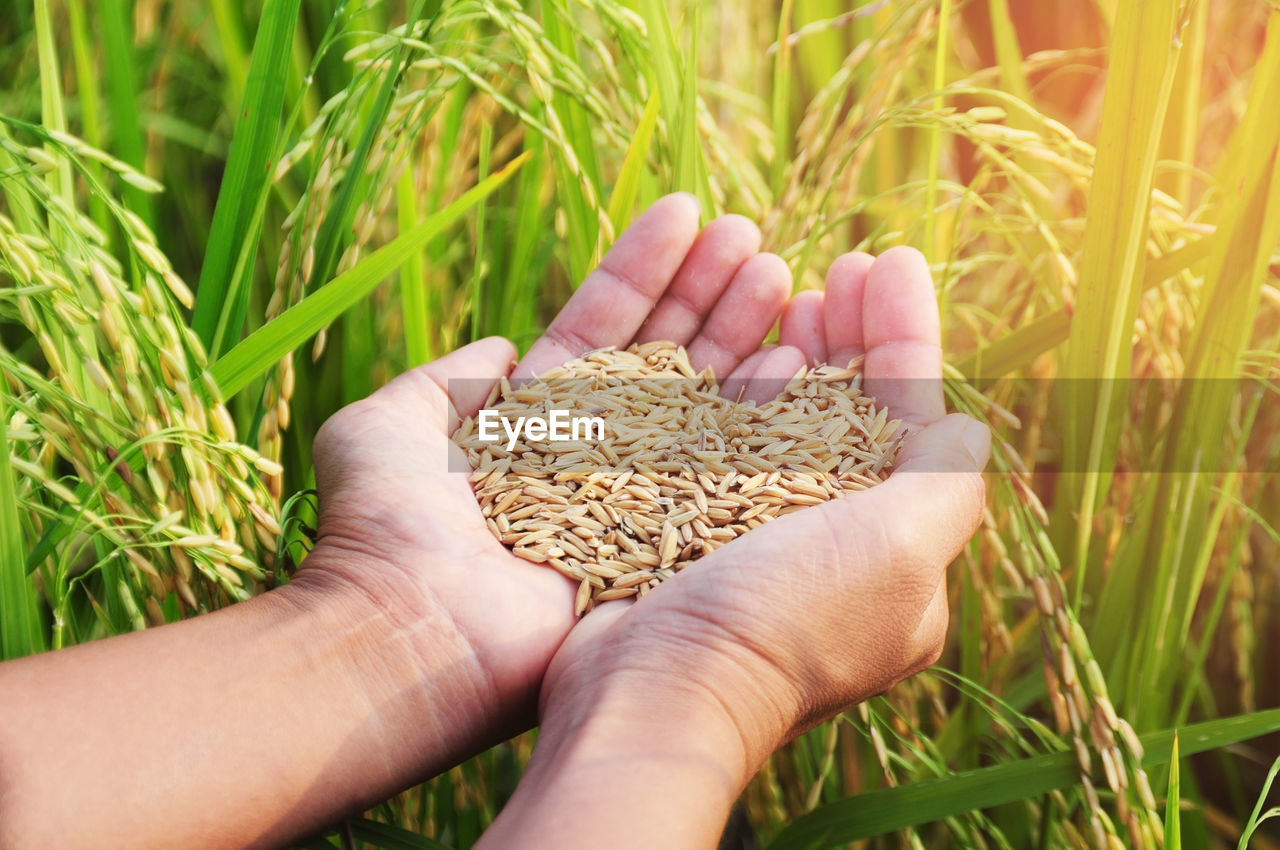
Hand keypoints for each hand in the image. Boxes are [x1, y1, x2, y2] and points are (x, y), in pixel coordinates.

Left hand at [300, 193, 794, 753]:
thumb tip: (501, 346)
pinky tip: (795, 354)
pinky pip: (721, 463)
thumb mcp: (384, 423)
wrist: (410, 632)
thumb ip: (444, 377)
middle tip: (749, 234)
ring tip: (779, 268)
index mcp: (533, 421)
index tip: (687, 211)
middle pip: (662, 354)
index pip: (601, 326)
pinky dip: (755, 409)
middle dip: (705, 290)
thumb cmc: (383, 526)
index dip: (644, 268)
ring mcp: (635, 495)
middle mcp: (592, 454)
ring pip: (699, 398)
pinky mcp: (668, 538)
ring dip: (738, 330)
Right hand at [478, 248, 989, 849]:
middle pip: (849, 410)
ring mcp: (753, 534)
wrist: (653, 694)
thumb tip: (971, 423)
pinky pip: (717, 437)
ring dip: (791, 343)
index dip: (906, 335)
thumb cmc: (783, 623)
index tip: (892, 260)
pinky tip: (729, 342)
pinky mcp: (686, 527)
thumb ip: (946, 484)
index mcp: (891, 554)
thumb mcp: (895, 554)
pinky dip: (728, 384)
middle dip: (852, 333)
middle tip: (840, 264)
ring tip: (786, 280)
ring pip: (782, 416)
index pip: (913, 418)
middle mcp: (827, 544)